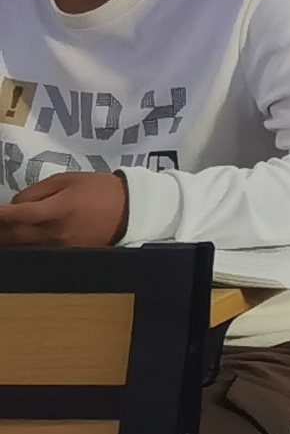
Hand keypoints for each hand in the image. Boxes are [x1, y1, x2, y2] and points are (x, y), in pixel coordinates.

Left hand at [0, 174, 129, 248]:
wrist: (132, 210)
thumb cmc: (99, 189)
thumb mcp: (69, 179)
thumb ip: (39, 191)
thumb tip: (16, 205)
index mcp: (59, 208)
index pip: (21, 214)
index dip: (0, 215)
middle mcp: (58, 231)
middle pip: (18, 235)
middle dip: (0, 232)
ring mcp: (63, 246)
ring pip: (25, 247)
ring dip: (8, 242)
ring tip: (0, 237)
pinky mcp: (69, 254)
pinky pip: (40, 252)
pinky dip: (25, 248)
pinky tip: (16, 245)